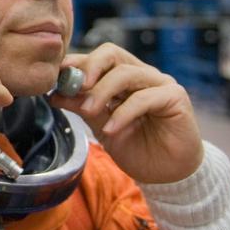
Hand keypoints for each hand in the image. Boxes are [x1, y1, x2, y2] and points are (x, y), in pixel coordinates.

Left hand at [50, 43, 203, 183]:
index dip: (76, 63)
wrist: (167, 174)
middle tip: (74, 86)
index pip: (98, 58)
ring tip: (87, 112)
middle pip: (112, 54)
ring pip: (126, 74)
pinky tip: (110, 129)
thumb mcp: (101, 126)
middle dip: (89, 67)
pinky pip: (144, 98)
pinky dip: (123, 113)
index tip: (56, 77)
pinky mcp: (175, 97)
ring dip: (101, 92)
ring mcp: (160, 83)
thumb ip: (82, 107)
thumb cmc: (137, 147)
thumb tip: (54, 94)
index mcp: (124, 77)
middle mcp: (142, 74)